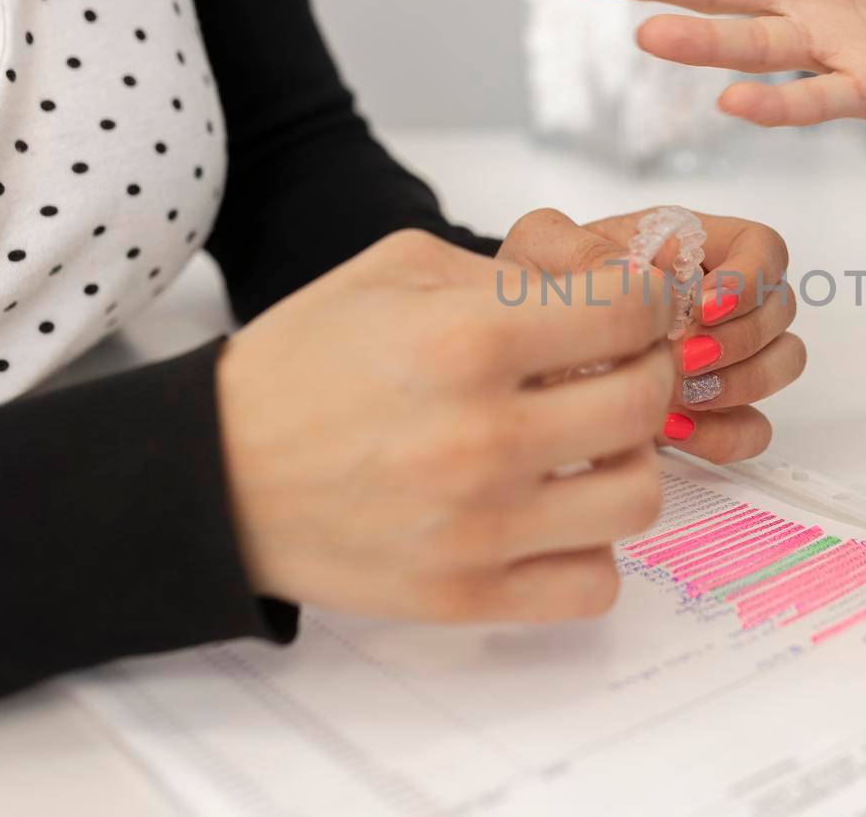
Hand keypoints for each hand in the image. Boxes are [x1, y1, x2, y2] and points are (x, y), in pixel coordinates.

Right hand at [217, 230, 674, 622]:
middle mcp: (481, 436)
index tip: (638, 303)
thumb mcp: (395, 271)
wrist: (215, 474)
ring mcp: (479, 527)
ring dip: (628, 463)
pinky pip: (594, 583)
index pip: (629, 311)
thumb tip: (603, 292)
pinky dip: (590, 548)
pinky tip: (557, 514)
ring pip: (638, 498)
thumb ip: (507, 273)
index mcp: (465, 340)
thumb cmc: (305, 364)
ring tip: (588, 446)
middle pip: (644, 403)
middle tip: (620, 366)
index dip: (650, 297)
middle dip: (648, 370)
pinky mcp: (467, 595)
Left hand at [498, 208, 805, 463]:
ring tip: (674, 393)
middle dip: (738, 339)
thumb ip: (586, 252)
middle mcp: (721, 297)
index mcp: (692, 244)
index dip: (749, 279)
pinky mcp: (715, 410)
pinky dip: (723, 433)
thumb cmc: (539, 283)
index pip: (763, 248)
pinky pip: (754, 427)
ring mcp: (724, 355)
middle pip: (780, 310)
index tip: (705, 306)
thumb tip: (638, 279)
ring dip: (737, 383)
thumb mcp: (544, 248)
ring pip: (781, 364)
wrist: (518, 343)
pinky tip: (672, 428)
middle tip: (682, 356)